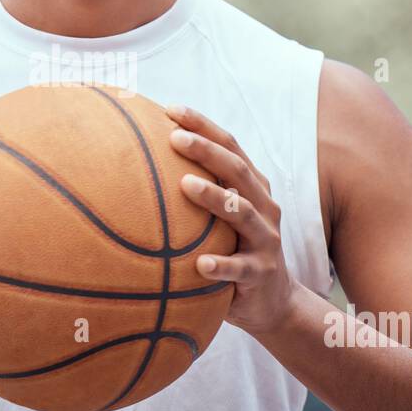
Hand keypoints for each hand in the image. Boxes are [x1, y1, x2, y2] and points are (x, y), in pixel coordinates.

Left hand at [166, 103, 300, 336]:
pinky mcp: (261, 273)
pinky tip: (199, 265)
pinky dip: (221, 265)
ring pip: (242, 213)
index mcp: (252, 188)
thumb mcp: (219, 218)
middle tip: (175, 137)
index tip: (171, 109)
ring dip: (214, 197)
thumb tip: (139, 161)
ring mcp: (265, 240)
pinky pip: (239, 268)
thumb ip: (195, 191)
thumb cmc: (233, 249)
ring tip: (185, 184)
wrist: (272, 301)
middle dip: (207, 151)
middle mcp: (263, 207)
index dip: (204, 126)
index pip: (230, 147)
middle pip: (238, 171)